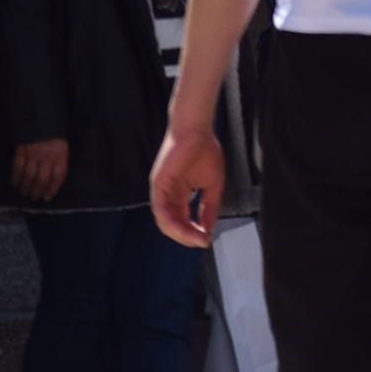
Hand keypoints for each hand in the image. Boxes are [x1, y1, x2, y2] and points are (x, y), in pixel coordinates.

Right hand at [11, 139, 69, 202]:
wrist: (41, 119)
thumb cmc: (53, 137)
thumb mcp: (62, 149)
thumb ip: (59, 164)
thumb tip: (53, 183)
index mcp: (60, 156)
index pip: (58, 177)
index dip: (52, 189)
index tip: (47, 197)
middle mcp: (47, 156)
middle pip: (42, 179)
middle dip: (37, 191)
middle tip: (34, 198)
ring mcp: (33, 154)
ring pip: (29, 175)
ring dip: (26, 187)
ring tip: (25, 193)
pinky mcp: (21, 150)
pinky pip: (17, 166)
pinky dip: (15, 177)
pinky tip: (15, 183)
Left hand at [149, 122, 224, 247]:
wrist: (197, 130)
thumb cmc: (204, 151)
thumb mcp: (212, 186)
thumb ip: (209, 208)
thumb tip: (208, 228)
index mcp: (179, 195)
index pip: (182, 221)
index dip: (193, 233)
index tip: (207, 238)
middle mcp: (168, 195)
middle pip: (172, 225)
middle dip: (188, 237)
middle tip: (203, 241)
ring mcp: (161, 190)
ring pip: (165, 221)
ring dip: (181, 234)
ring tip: (197, 238)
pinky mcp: (158, 184)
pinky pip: (161, 210)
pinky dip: (172, 223)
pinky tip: (186, 229)